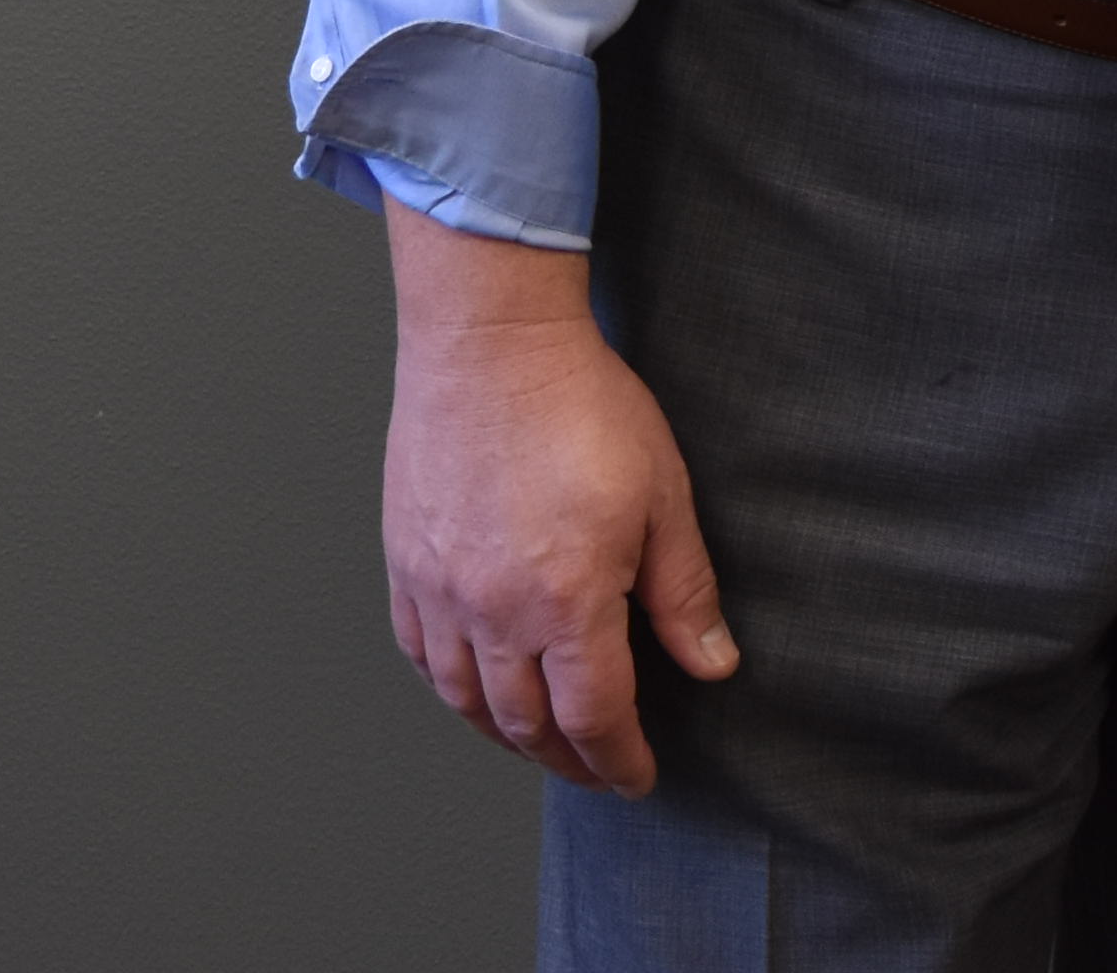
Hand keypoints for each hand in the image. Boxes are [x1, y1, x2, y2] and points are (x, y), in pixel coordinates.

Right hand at [379, 213, 740, 791]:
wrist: (492, 340)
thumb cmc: (582, 405)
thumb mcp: (663, 496)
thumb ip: (683, 592)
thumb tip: (711, 664)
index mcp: (566, 602)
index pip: (595, 717)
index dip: (619, 759)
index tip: (637, 776)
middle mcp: (493, 611)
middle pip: (527, 723)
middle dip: (567, 759)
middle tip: (594, 768)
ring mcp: (440, 590)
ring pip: (465, 699)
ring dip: (506, 734)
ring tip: (538, 742)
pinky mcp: (405, 561)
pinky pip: (420, 652)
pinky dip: (449, 685)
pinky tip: (472, 687)